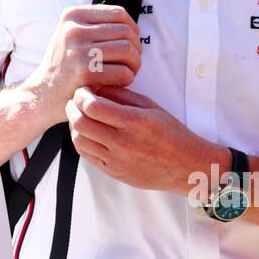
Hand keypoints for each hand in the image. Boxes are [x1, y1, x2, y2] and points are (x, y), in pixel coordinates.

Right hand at [23, 5, 141, 130]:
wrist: (43, 93)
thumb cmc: (65, 65)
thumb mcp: (71, 35)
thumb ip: (97, 25)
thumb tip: (132, 26)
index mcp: (72, 16)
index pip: (118, 13)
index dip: (132, 29)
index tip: (131, 44)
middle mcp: (74, 30)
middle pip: (125, 32)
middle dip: (136, 49)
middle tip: (132, 63)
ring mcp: (78, 51)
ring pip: (127, 50)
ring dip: (135, 64)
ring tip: (128, 72)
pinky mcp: (84, 73)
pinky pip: (123, 72)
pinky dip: (127, 79)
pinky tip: (119, 83)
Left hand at [66, 85, 219, 192]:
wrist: (186, 165)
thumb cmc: (171, 132)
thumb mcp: (150, 106)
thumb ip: (122, 94)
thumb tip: (96, 86)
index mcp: (134, 122)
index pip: (93, 106)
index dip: (81, 95)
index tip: (83, 91)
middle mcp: (124, 143)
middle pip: (81, 123)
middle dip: (72, 108)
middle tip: (75, 101)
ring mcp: (117, 161)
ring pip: (79, 141)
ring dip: (74, 125)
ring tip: (80, 116)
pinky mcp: (114, 172)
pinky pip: (87, 155)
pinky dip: (81, 141)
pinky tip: (87, 132)